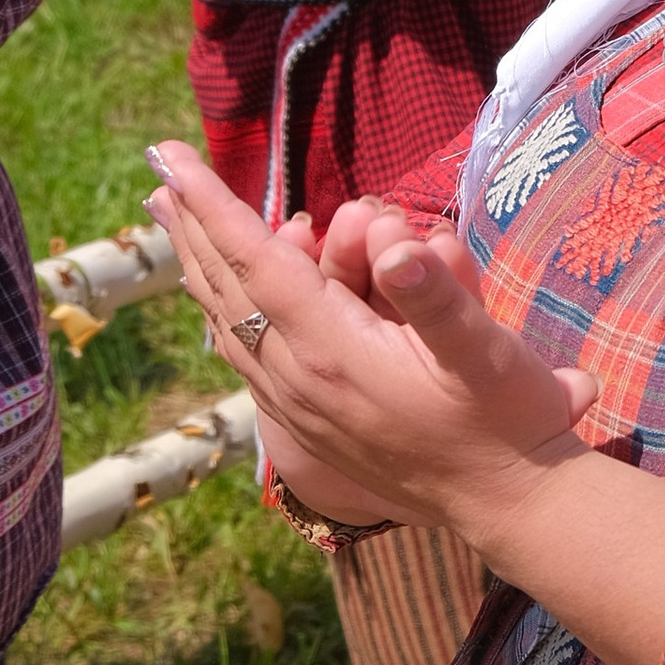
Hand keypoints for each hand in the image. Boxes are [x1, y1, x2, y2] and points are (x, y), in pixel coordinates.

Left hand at [147, 141, 600, 541]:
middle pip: (227, 291)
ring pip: (229, 325)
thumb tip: (395, 248)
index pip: (258, 264)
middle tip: (158, 172)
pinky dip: (223, 314)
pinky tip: (218, 302)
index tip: (172, 161)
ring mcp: (298, 406)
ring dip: (199, 268)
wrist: (505, 503)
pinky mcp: (308, 424)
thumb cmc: (503, 421)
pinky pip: (246, 357)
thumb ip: (436, 297)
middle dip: (192, 228)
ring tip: (175, 222)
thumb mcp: (484, 352)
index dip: (214, 208)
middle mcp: (298, 380)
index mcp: (332, 353)